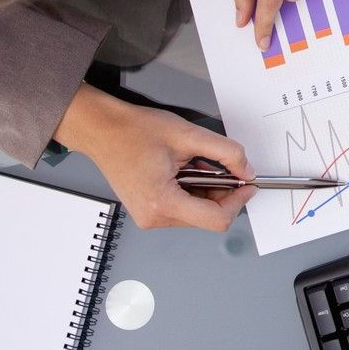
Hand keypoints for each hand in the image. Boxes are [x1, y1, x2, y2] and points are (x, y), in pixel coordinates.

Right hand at [56, 85, 256, 229]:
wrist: (101, 129)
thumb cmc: (134, 131)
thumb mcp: (188, 134)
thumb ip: (226, 153)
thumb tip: (247, 171)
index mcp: (162, 203)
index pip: (217, 219)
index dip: (238, 201)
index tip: (248, 183)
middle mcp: (153, 218)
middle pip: (208, 217)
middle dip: (222, 192)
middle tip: (219, 165)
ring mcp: (148, 217)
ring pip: (196, 213)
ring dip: (206, 190)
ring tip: (193, 164)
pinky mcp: (147, 211)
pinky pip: (182, 208)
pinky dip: (192, 191)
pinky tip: (184, 170)